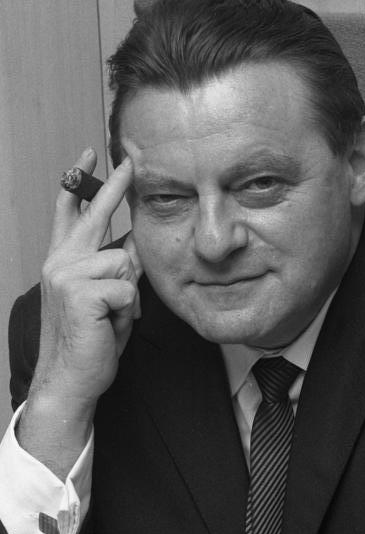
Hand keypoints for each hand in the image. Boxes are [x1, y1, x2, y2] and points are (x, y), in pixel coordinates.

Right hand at [17, 148, 142, 477]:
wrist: (72, 378)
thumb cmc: (90, 336)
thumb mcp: (105, 294)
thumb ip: (115, 265)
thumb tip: (134, 238)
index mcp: (64, 259)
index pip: (69, 211)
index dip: (77, 182)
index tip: (87, 155)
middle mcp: (60, 261)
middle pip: (94, 215)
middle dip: (112, 186)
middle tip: (129, 159)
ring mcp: (66, 274)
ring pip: (124, 263)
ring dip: (128, 293)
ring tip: (112, 315)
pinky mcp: (80, 292)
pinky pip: (127, 288)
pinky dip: (127, 310)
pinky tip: (109, 324)